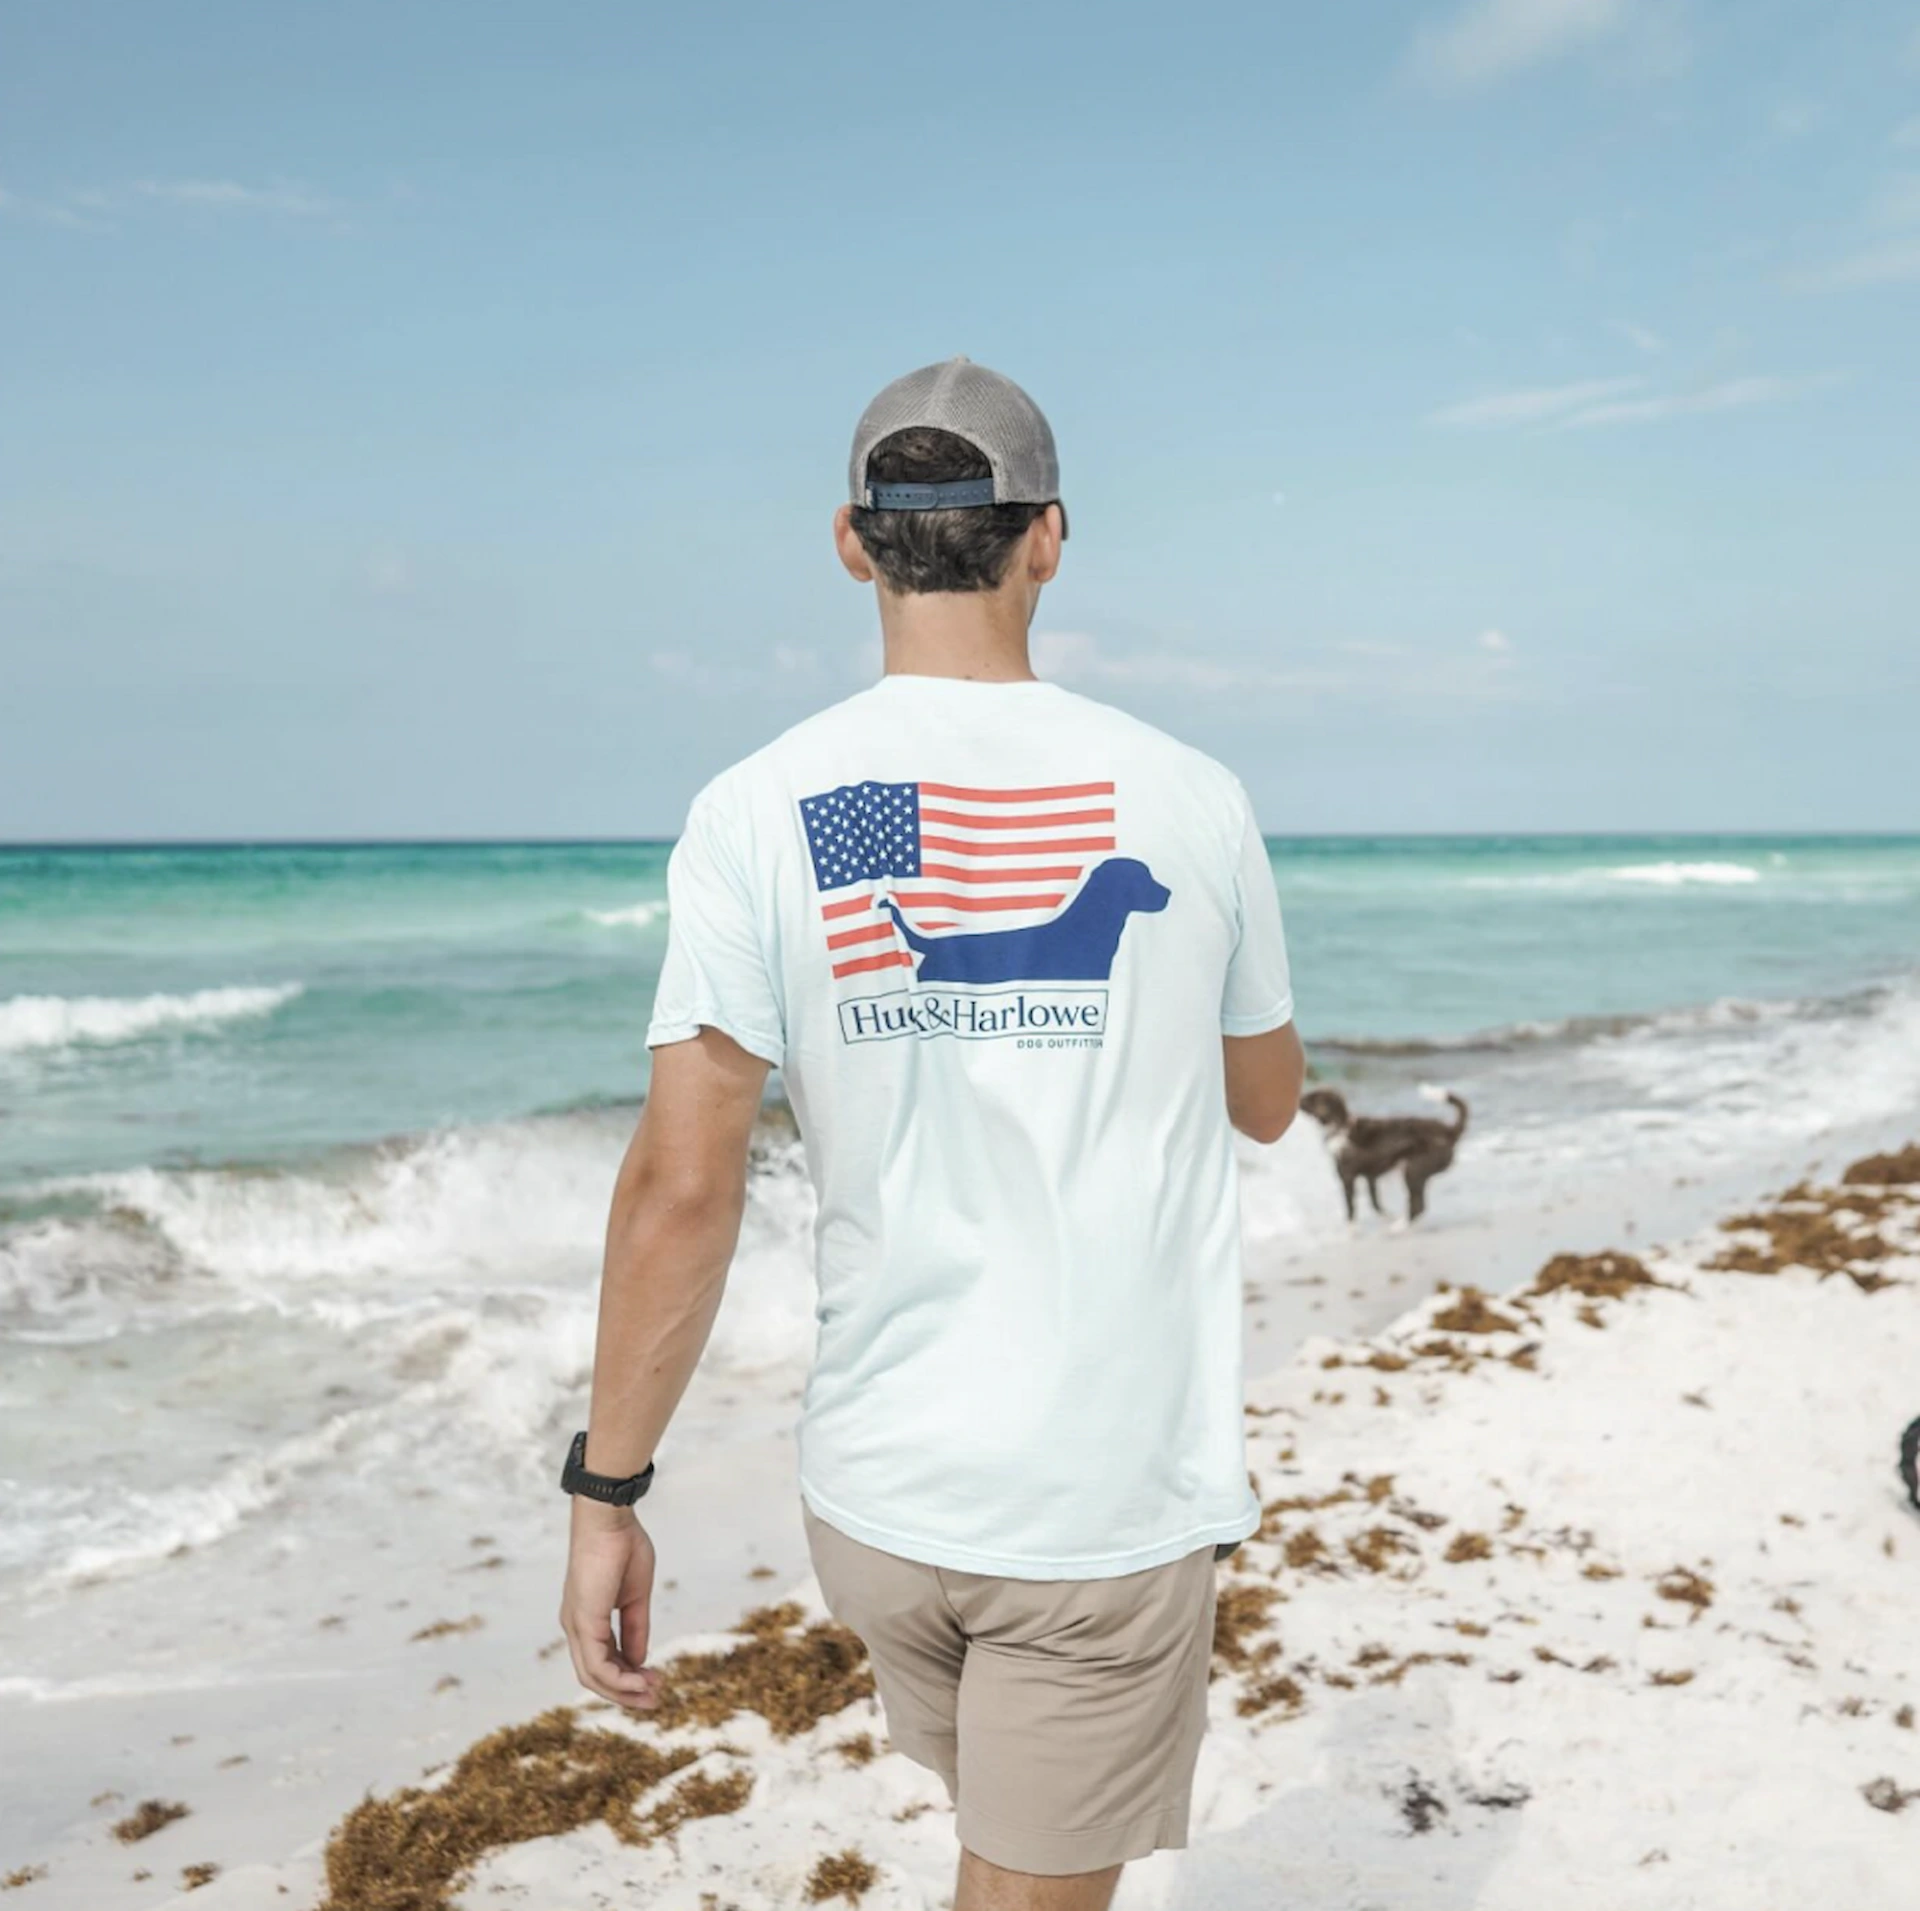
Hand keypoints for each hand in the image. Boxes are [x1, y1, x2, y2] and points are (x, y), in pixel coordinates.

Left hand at [559, 1502, 662, 1712]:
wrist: (610, 1518)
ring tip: (652, 1693)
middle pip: (594, 1675)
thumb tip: (639, 1661)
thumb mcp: (635, 1596)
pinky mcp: (583, 1620)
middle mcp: (575, 1626)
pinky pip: (596, 1663)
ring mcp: (576, 1625)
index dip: (628, 1676)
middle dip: (625, 1692)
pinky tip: (640, 1681)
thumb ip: (636, 1628)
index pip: (602, 1660)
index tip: (655, 1681)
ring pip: (593, 1676)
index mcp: (587, 1617)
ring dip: (623, 1690)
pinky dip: (618, 1678)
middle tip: (655, 1699)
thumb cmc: (623, 1546)